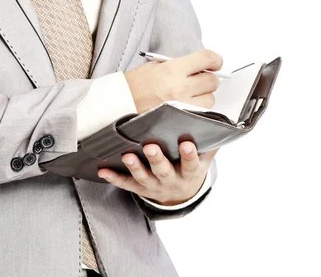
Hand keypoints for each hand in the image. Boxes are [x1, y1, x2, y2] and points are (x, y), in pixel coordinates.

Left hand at [98, 141, 217, 206]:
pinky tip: (103, 170)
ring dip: (134, 167)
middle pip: (163, 171)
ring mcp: (154, 186)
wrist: (181, 196)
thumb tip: (217, 125)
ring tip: (127, 156)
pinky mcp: (140, 188)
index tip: (187, 143)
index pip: (190, 164)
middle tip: (151, 147)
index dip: (189, 155)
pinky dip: (114, 178)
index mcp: (188, 173)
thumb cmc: (190, 170)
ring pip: (143, 178)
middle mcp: (170, 180)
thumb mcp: (204, 161)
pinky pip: (126, 184)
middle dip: (157, 159)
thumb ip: (209, 144)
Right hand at [124, 49, 223, 113]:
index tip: (215, 63)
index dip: (215, 60)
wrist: (119, 105)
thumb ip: (179, 66)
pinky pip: (200, 114)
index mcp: (172, 69)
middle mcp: (179, 88)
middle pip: (212, 81)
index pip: (206, 59)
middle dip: (208, 79)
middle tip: (199, 80)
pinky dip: (197, 110)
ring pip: (210, 100)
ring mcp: (181, 106)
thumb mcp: (155, 67)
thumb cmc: (133, 86)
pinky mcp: (180, 120)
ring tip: (189, 96)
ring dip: (203, 97)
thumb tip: (199, 66)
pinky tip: (186, 107)